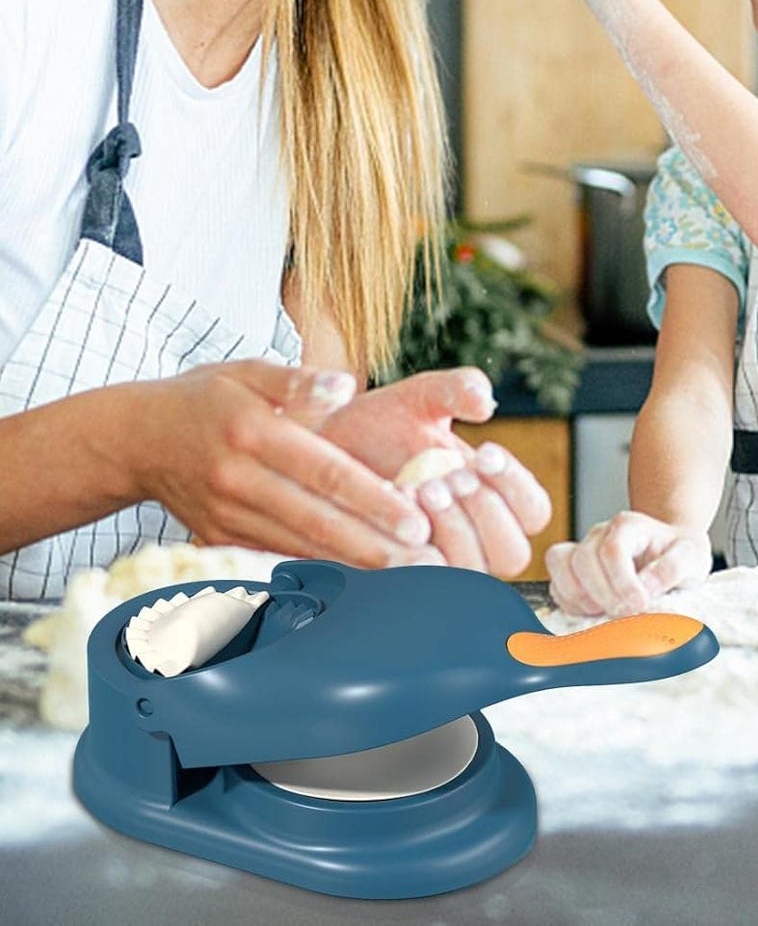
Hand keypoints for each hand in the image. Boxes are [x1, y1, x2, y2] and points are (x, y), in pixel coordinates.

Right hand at [126, 361, 438, 568]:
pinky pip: (274, 558)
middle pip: (314, 520)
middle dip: (372, 546)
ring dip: (351, 567)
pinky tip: (357, 585)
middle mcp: (236, 480)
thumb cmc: (205, 397)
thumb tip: (345, 387)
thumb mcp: (246, 370)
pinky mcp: (218, 540)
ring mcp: (224, 516)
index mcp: (251, 433)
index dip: (372, 499)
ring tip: (404, 580)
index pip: (324, 473)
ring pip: (296, 548)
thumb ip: (297, 380)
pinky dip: (315, 573)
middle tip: (424, 563)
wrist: (136, 439)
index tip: (415, 520)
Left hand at [319, 368, 552, 576]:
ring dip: (453, 531)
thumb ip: (457, 389)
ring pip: (472, 573)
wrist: (316, 451)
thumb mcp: (420, 397)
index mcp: (491, 497)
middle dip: (486, 512)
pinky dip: (411, 552)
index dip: (516, 487)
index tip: (485, 452)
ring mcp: (436, 565)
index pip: (534, 511)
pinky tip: (391, 510)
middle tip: (450, 476)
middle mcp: (472, 539)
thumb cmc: (377, 426)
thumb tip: (486, 401)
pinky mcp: (396, 582)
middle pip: (513, 553)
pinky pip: (419, 584)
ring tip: (419, 487)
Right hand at [545, 509, 711, 617]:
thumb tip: (646, 587)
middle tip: (627, 614)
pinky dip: (571, 603)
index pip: (613, 549)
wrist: (670, 552)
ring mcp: (583, 550)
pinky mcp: (573, 572)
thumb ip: (672, 568)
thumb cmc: (678, 553)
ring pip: (561, 566)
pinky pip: (557, 584)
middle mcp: (600, 534)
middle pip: (584, 559)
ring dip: (581, 597)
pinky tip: (594, 613)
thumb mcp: (691, 556)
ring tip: (606, 613)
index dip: (622, 581)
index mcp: (629, 525)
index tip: (640, 605)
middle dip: (604, 594)